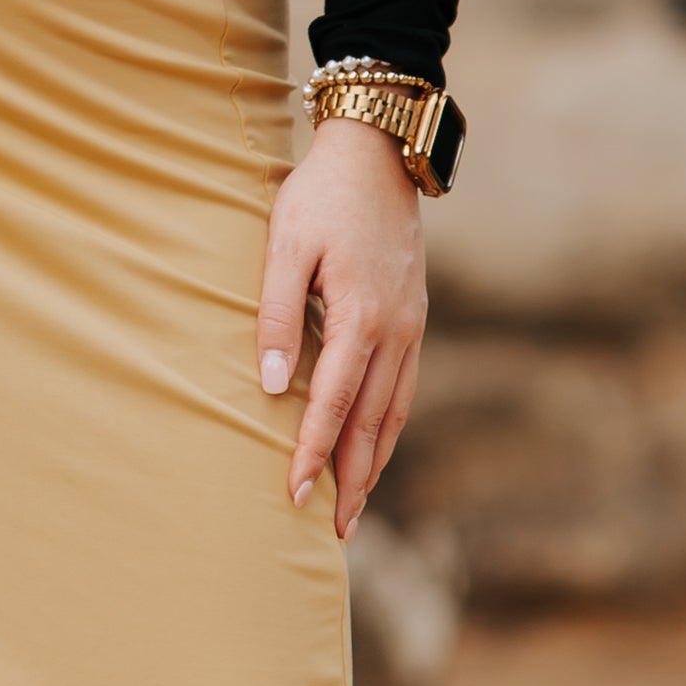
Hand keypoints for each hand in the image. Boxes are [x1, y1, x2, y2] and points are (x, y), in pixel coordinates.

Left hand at [256, 115, 424, 534]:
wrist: (379, 153)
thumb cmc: (319, 196)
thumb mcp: (284, 246)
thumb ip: (275, 316)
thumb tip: (272, 385)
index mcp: (360, 316)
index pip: (333, 402)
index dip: (313, 453)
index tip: (294, 495)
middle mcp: (395, 330)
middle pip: (372, 423)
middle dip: (352, 480)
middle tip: (333, 532)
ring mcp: (411, 327)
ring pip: (394, 412)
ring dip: (374, 464)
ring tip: (355, 508)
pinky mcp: (414, 319)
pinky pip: (404, 389)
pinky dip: (388, 428)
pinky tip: (374, 449)